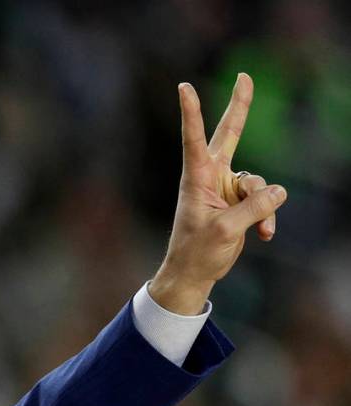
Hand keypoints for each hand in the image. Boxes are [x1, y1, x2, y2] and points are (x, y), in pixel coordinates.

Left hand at [149, 73, 286, 314]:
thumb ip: (252, 208)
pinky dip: (268, 218)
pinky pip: (265, 201)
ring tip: (258, 230)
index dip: (192, 112)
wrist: (195, 273)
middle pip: (230, 135)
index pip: (194, 139)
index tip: (184, 87)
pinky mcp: (241, 202)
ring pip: (259, 183)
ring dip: (264, 207)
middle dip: (240, 107)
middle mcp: (211, 177)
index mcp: (196, 178)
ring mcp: (227, 188)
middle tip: (245, 76)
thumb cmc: (197, 251)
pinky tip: (264, 236)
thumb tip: (278, 190)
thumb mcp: (225, 231)